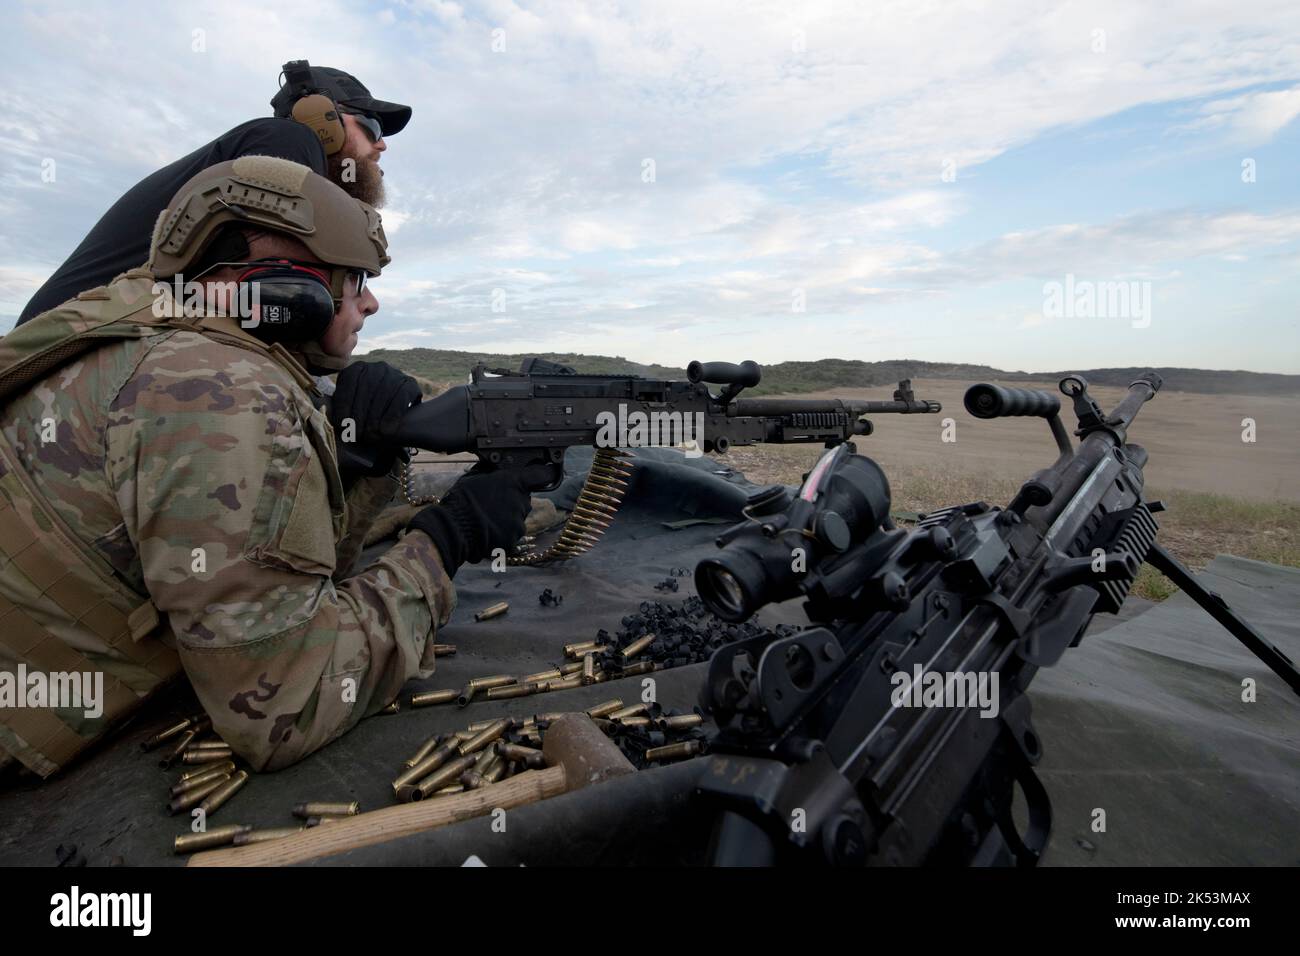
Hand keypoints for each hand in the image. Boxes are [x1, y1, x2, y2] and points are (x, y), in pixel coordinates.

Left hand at [330, 361, 421, 477]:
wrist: (395, 409)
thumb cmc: (368, 410)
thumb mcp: (353, 404)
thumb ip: (342, 407)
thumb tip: (332, 419)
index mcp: (358, 368)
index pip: (349, 383)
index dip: (344, 405)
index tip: (342, 425)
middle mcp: (377, 367)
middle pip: (366, 390)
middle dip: (360, 415)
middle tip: (356, 435)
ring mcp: (395, 374)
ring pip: (382, 394)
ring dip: (375, 419)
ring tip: (370, 437)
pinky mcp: (410, 383)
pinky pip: (400, 398)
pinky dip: (392, 416)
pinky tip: (386, 431)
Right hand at [408, 463, 554, 574]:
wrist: (453, 529)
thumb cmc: (462, 500)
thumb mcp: (476, 476)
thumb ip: (493, 472)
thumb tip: (497, 465)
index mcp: (514, 482)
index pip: (541, 475)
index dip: (543, 474)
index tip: (544, 474)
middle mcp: (521, 502)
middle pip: (524, 499)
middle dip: (513, 501)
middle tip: (493, 504)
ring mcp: (518, 522)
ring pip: (517, 518)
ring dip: (507, 519)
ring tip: (486, 519)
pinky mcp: (513, 540)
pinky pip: (511, 535)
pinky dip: (502, 534)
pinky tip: (487, 531)